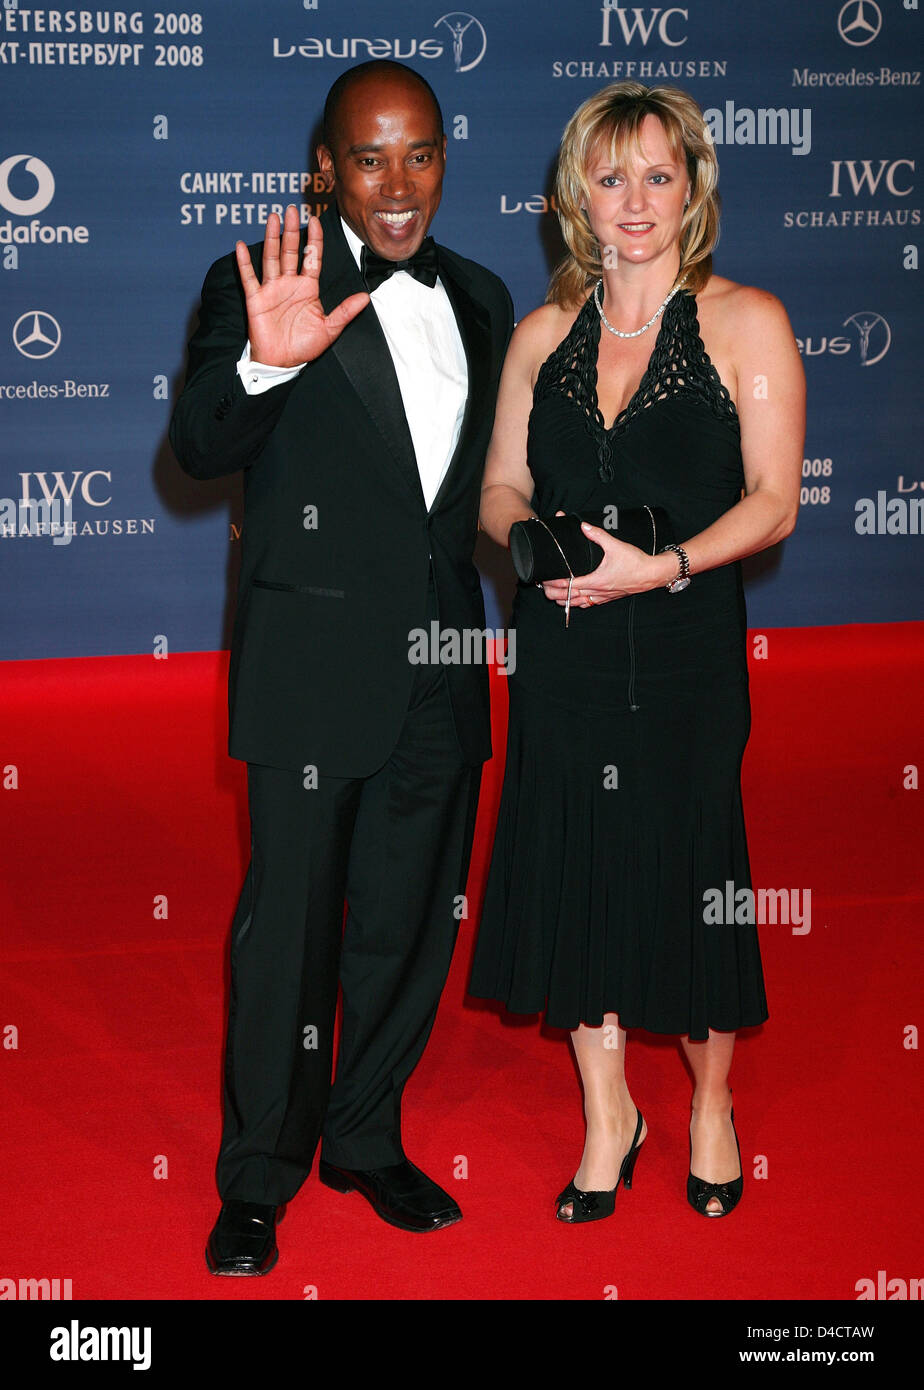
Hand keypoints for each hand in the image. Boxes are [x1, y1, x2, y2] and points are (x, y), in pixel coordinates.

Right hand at [235, 204, 369, 367]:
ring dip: (271, 237)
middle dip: (292, 230)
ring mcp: (272, 289)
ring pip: (272, 257)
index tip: (316, 219)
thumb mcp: (330, 329)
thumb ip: (346, 311)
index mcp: (308, 288)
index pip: (312, 257)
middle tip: (292, 209)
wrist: (282, 363)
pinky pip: (249, 277)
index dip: (314, 238)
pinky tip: (241, 246)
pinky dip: (245, 262)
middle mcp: (290, 284)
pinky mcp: (256, 299)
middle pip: (291, 251)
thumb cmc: (304, 347)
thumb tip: (366, 297)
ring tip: (272, 217)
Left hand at [540, 514, 669, 608]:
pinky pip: (589, 604)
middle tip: (544, 588)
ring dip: (565, 601)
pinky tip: (574, 601)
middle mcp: (597, 591)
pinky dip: (578, 603)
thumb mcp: (616, 545)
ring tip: (553, 596)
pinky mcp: (608, 597)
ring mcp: (602, 596)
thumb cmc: (635, 562)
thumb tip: (583, 526)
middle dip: (554, 594)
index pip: (569, 584)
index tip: (545, 579)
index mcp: (596, 580)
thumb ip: (598, 535)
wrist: (652, 574)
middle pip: (569, 598)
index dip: (555, 582)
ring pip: (578, 603)